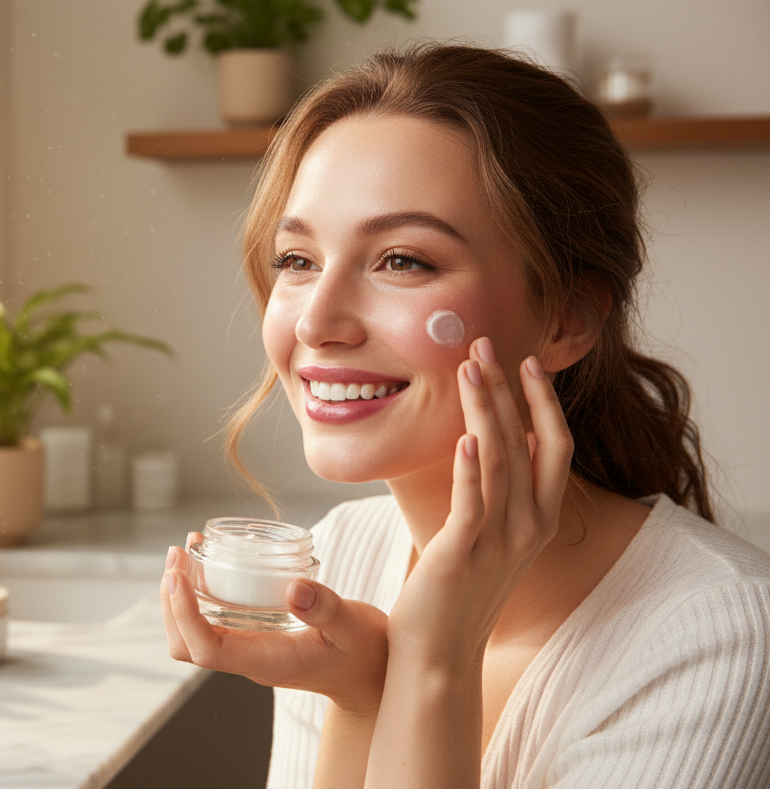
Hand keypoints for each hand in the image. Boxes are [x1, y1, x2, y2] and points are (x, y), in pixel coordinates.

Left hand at [161, 532, 389, 714]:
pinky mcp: (251, 637)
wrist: (372, 674)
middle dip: (171, 602)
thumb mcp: (354, 626)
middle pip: (186, 645)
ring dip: (179, 596)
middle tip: (177, 554)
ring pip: (192, 635)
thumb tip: (293, 588)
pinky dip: (197, 592)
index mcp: (267, 662)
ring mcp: (247, 650)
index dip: (184, 614)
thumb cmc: (366, 652)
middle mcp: (249, 660)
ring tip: (185, 551)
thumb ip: (327, 609)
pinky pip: (210, 621)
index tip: (177, 575)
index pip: (207, 650)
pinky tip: (207, 561)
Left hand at [386, 337, 572, 668]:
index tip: (527, 360)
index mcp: (540, 518)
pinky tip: (463, 439)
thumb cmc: (458, 587)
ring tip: (469, 369)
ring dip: (485, 411)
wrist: (439, 651)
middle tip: (483, 344)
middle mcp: (529, 526)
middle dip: (509, 389)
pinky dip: (471, 470)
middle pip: (529, 441)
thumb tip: (487, 440)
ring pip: (501, 461)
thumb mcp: (490, 533)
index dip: (545, 401)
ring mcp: (500, 541)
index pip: (555, 445)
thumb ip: (496, 490)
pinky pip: (473, 504)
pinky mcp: (463, 554)